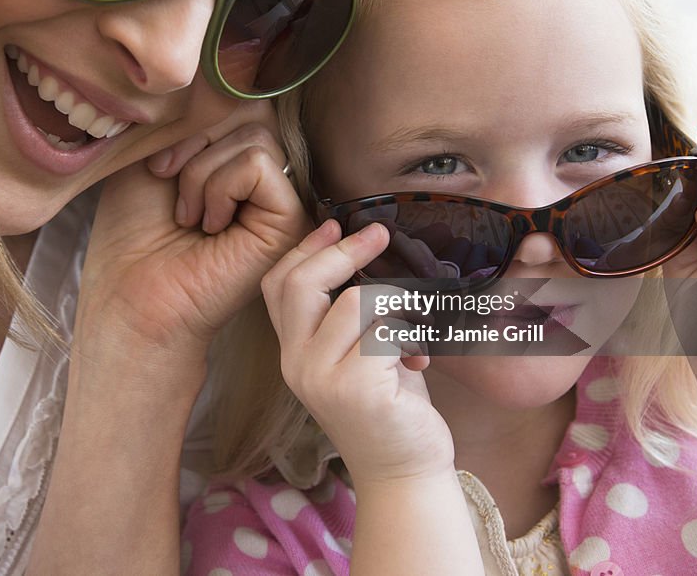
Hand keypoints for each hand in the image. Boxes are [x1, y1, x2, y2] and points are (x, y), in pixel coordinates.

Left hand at [74, 101, 309, 357]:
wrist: (132, 294)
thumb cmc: (134, 232)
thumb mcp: (154, 150)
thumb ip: (195, 109)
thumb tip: (236, 61)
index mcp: (235, 156)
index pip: (237, 94)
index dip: (195, 112)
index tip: (157, 159)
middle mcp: (264, 174)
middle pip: (250, 106)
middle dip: (194, 137)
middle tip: (165, 180)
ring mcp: (280, 196)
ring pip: (253, 133)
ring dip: (200, 170)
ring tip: (187, 214)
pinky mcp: (289, 219)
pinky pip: (258, 163)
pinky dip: (219, 187)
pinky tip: (208, 225)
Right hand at [262, 219, 456, 483]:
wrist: (405, 472)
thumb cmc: (389, 407)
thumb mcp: (356, 355)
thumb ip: (346, 316)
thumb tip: (362, 253)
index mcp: (293, 352)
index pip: (278, 285)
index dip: (304, 248)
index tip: (333, 223)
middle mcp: (298, 364)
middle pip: (302, 283)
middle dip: (343, 251)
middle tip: (379, 235)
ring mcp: (322, 378)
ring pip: (357, 302)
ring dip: (397, 305)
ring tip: (413, 333)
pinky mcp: (356, 388)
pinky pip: (387, 328)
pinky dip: (412, 333)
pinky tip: (418, 360)